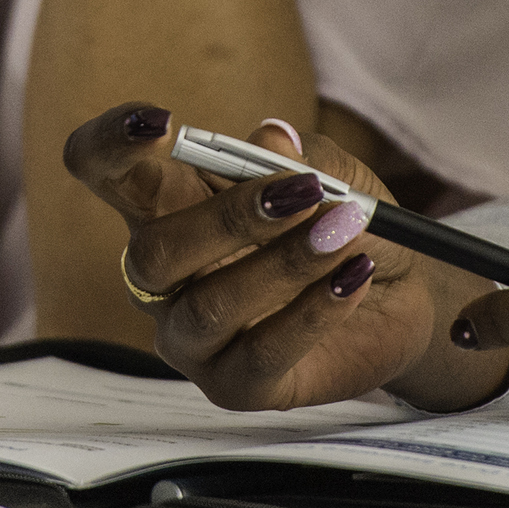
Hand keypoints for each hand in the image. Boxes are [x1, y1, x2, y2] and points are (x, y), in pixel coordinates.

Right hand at [63, 104, 501, 411]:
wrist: (405, 295)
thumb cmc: (345, 221)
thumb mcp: (336, 175)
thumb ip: (302, 158)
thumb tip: (269, 139)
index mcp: (167, 207)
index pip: (103, 172)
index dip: (109, 144)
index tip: (160, 121)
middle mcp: (164, 277)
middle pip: (152, 252)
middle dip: (230, 217)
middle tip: (306, 192)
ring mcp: (192, 338)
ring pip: (207, 306)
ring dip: (283, 262)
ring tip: (346, 230)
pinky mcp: (235, 386)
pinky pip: (260, 354)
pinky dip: (313, 311)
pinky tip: (354, 278)